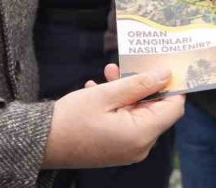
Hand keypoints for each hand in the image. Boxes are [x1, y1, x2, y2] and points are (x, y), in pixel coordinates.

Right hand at [43, 64, 183, 168]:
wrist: (41, 143)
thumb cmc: (71, 119)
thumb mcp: (106, 95)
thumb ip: (139, 84)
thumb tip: (165, 74)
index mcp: (141, 135)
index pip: (174, 107)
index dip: (172, 85)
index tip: (162, 66)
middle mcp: (140, 147)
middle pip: (155, 109)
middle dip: (141, 85)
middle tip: (121, 67)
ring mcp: (128, 150)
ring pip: (138, 113)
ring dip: (125, 92)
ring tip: (106, 75)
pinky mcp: (117, 149)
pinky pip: (126, 123)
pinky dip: (117, 106)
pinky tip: (97, 91)